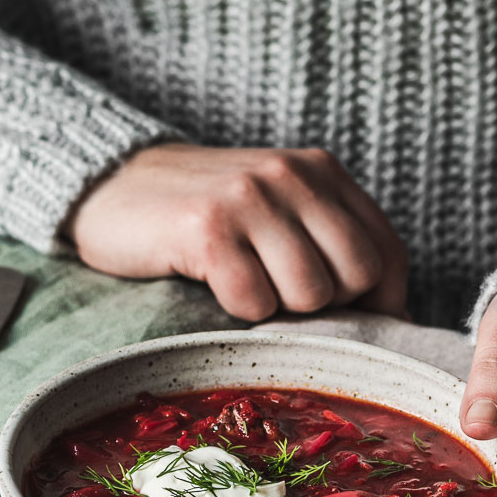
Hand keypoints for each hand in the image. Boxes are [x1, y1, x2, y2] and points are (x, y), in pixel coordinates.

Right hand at [70, 143, 407, 319]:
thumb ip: (327, 243)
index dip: (379, 304)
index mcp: (321, 171)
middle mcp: (292, 175)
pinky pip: (252, 301)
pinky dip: (236, 312)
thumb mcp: (277, 210)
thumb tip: (388, 324)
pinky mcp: (206, 228)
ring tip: (243, 287)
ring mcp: (250, 198)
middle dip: (326, 308)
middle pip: (357, 276)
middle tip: (281, 301)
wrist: (109, 186)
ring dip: (278, 312)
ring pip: (309, 293)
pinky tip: (211, 285)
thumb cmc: (202, 217)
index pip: (387, 252)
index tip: (348, 324)